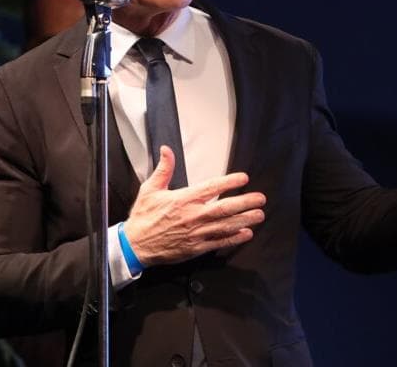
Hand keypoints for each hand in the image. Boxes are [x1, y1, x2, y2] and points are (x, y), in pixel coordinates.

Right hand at [123, 146, 266, 265]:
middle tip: (260, 198)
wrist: (136, 245)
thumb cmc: (144, 217)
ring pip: (226, 226)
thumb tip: (166, 150)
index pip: (211, 188)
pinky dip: (234, 238)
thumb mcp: (150, 189)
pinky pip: (219, 242)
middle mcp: (192, 216)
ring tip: (259, 214)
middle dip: (245, 202)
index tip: (243, 178)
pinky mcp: (196, 248)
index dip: (229, 182)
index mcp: (183, 199)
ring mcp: (196, 233)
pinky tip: (246, 234)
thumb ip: (163, 169)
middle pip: (224, 208)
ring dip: (245, 220)